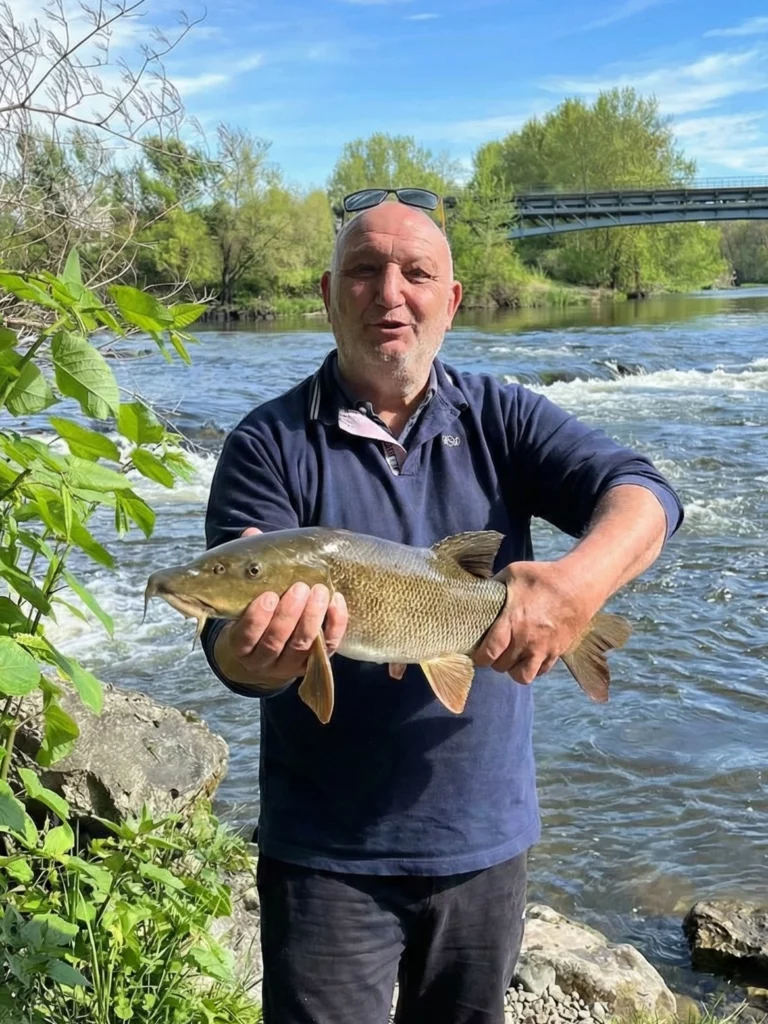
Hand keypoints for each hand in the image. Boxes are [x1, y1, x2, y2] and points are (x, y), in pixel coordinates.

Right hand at [216, 527, 347, 687]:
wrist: (270, 648)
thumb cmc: (259, 610)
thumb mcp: (248, 593)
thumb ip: (250, 566)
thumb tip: (252, 533)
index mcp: (242, 644)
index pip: (245, 637)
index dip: (256, 619)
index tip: (268, 596)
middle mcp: (263, 660)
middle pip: (275, 642)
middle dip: (289, 615)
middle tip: (300, 588)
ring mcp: (290, 664)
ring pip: (301, 647)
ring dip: (312, 619)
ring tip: (319, 592)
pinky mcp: (314, 662)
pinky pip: (328, 648)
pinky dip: (334, 625)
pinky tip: (337, 602)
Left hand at [472, 560, 595, 685]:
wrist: (579, 585)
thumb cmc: (543, 576)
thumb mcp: (513, 573)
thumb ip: (494, 584)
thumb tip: (478, 588)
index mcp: (512, 622)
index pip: (488, 654)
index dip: (479, 658)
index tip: (477, 653)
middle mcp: (526, 640)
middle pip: (501, 666)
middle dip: (494, 661)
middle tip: (494, 651)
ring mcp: (543, 648)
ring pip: (522, 676)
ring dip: (513, 669)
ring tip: (511, 658)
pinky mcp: (557, 651)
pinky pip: (541, 671)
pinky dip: (532, 668)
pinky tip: (528, 655)